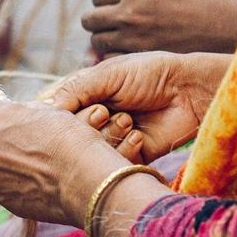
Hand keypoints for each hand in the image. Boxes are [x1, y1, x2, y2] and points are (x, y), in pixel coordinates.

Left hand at [0, 100, 142, 226]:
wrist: (82, 179)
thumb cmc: (73, 140)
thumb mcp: (52, 111)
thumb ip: (28, 112)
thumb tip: (22, 116)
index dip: (17, 122)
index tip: (31, 130)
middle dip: (8, 145)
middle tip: (35, 153)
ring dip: (10, 167)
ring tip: (39, 171)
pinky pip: (5, 188)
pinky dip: (18, 187)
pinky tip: (40, 186)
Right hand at [51, 51, 233, 161]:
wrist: (190, 91)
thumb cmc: (150, 74)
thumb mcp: (107, 74)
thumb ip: (74, 91)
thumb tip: (45, 111)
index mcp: (84, 97)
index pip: (56, 115)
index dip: (62, 117)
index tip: (75, 109)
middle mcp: (94, 120)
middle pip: (70, 137)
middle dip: (88, 124)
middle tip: (106, 111)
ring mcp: (110, 139)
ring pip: (90, 153)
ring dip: (109, 135)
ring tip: (129, 119)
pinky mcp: (129, 156)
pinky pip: (113, 163)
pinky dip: (124, 148)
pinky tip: (139, 134)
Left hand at [82, 0, 236, 55]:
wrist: (231, 26)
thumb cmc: (209, 1)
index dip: (104, 2)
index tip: (111, 6)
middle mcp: (129, 13)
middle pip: (90, 20)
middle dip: (98, 22)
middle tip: (110, 26)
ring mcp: (133, 38)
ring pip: (97, 42)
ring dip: (105, 41)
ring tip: (120, 41)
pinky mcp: (141, 58)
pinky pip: (113, 59)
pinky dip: (117, 57)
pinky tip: (131, 55)